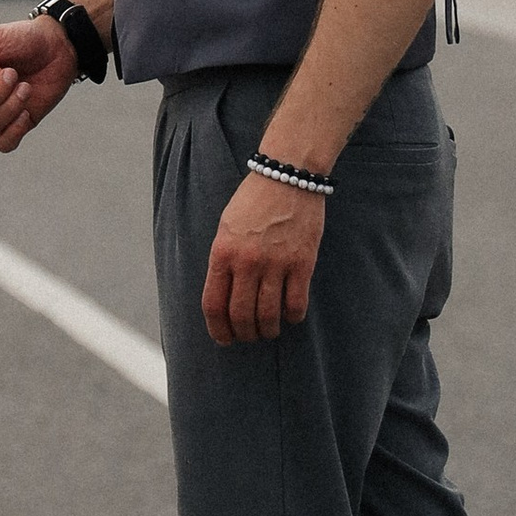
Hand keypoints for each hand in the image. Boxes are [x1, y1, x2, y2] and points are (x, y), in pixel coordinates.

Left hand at [201, 165, 327, 344]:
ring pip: (268, 316)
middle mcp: (247, 262)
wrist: (286, 176)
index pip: (214, 304)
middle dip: (244, 334)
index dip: (218, 329)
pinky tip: (290, 315)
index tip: (224, 339)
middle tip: (248, 336)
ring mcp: (276, 264)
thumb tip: (224, 297)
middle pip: (241, 315)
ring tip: (269, 330)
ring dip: (267, 330)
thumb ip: (223, 261)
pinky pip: (296, 304)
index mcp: (222, 252)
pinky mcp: (302, 264)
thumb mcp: (226, 228)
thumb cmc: (253, 202)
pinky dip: (292, 317)